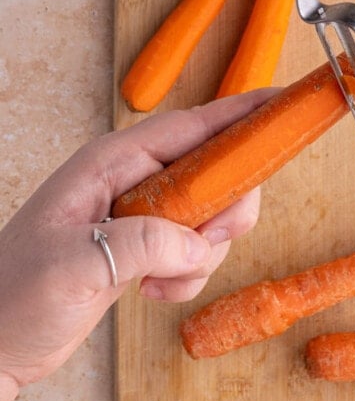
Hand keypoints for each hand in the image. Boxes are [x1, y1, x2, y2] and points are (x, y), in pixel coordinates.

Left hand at [0, 90, 271, 400]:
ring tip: (157, 280)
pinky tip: (150, 291)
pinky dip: (188, 276)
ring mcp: (141, 215)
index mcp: (112, 163)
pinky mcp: (145, 247)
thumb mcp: (76, 265)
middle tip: (207, 241)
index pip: (191, 127)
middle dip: (226, 210)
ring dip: (202, 256)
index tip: (281, 105)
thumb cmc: (14, 295)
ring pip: (212, 218)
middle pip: (217, 172)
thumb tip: (200, 244)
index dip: (241, 115)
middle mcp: (132, 181)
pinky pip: (197, 252)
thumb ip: (142, 243)